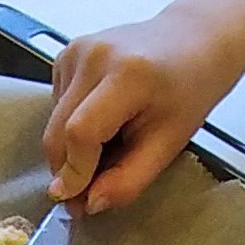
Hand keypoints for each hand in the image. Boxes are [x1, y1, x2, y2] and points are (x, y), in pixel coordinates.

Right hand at [44, 8, 244, 214]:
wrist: (191, 41)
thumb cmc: (188, 91)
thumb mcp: (169, 144)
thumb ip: (129, 179)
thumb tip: (90, 203)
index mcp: (126, 75)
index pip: (81, 132)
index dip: (75, 172)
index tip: (75, 203)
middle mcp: (92, 56)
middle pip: (58, 129)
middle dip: (67, 170)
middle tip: (83, 199)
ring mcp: (74, 50)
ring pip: (53, 121)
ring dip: (70, 151)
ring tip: (106, 155)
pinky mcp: (65, 53)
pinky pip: (57, 107)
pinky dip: (71, 128)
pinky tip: (102, 127)